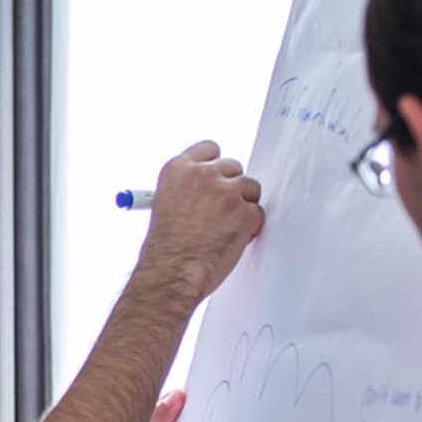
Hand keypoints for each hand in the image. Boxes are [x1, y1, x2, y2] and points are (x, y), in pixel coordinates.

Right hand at [137, 141, 263, 303]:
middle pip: (233, 166)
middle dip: (232, 187)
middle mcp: (202, 174)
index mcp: (178, 170)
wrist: (172, 272)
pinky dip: (250, 227)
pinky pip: (257, 213)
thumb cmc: (164, 249)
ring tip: (227, 228)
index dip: (216, 164)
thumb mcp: (164, 206)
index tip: (218, 176)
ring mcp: (226, 191)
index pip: (208, 149)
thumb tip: (205, 192)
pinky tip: (233, 239)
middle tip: (224, 210)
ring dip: (244, 206)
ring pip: (250, 188)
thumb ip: (187, 191)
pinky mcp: (244, 211)